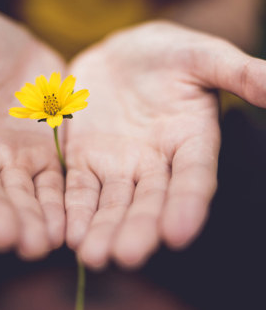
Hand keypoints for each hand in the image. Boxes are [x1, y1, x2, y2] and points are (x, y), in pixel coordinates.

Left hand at [65, 21, 265, 267]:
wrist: (121, 54)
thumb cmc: (168, 53)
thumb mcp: (203, 55)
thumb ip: (239, 73)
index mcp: (190, 141)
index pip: (193, 178)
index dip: (188, 205)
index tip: (177, 234)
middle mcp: (155, 162)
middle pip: (149, 201)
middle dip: (138, 228)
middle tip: (125, 256)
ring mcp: (118, 163)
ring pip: (112, 202)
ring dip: (103, 229)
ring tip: (93, 256)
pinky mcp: (85, 158)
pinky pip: (79, 187)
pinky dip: (75, 209)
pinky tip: (69, 233)